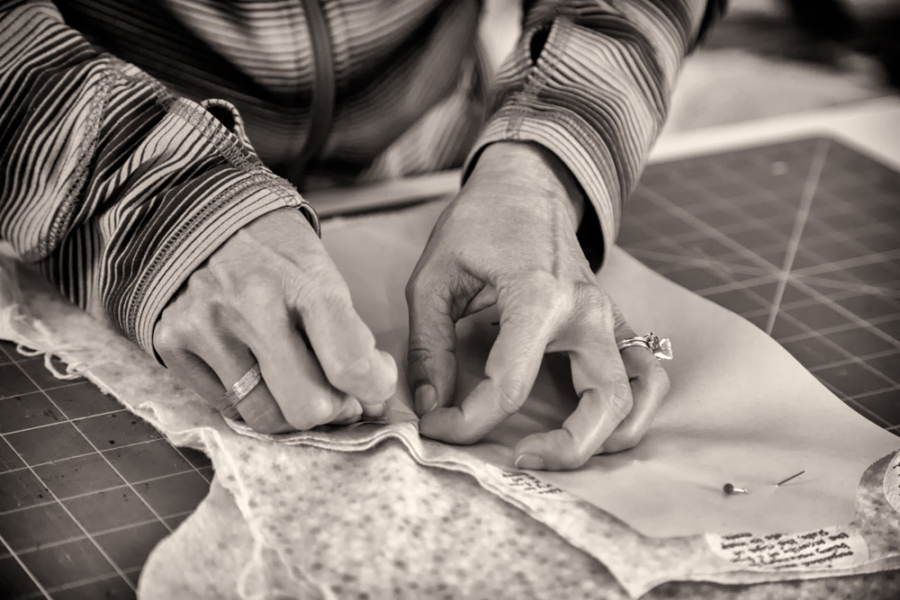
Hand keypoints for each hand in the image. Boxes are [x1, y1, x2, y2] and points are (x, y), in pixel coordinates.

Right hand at [153, 207, 396, 432]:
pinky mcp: (172, 344)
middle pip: (307, 407)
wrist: (199, 211)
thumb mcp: (323, 275)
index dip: (374, 388)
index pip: (350, 365)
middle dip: (333, 410)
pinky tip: (259, 373)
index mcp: (304, 284)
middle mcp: (252, 308)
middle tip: (338, 396)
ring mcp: (207, 329)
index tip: (375, 382)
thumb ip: (347, 336)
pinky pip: (225, 405)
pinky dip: (251, 400)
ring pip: (265, 417)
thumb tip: (369, 399)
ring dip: (292, 414)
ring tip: (300, 388)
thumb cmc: (274, 248)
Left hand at [406, 142, 668, 469]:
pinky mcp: (617, 322)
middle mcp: (587, 311)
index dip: (468, 420)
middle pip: (602, 404)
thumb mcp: (434, 278)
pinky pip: (647, 374)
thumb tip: (432, 407)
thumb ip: (431, 346)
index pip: (510, 384)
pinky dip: (635, 410)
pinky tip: (599, 427)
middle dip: (563, 450)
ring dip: (608, 438)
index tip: (436, 426)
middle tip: (515, 459)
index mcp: (538, 296)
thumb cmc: (477, 225)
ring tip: (558, 451)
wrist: (527, 186)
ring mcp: (611, 317)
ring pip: (638, 396)